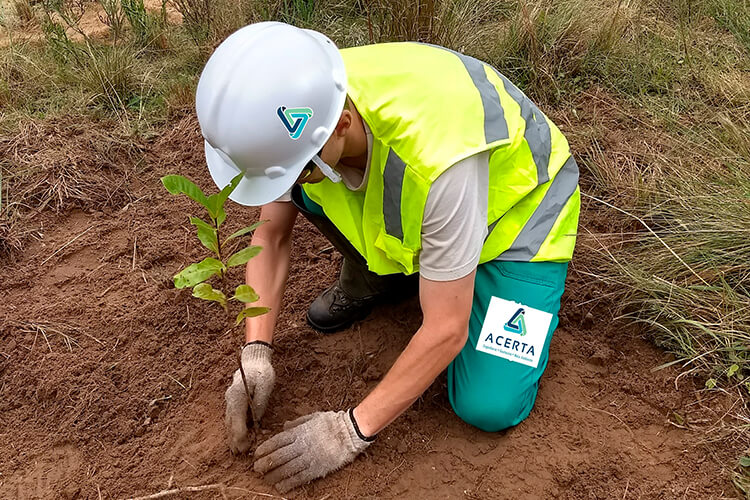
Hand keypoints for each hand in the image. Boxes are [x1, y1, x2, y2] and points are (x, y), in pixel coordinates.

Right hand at [225, 341, 274, 453]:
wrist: (253, 359)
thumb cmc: (261, 371)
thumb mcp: (265, 383)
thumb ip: (260, 400)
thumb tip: (257, 418)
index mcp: (238, 394)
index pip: (237, 417)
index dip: (240, 432)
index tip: (243, 444)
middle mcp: (231, 399)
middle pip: (231, 422)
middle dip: (235, 438)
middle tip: (240, 453)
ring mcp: (230, 400)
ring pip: (229, 421)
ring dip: (232, 435)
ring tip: (236, 450)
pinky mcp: (233, 402)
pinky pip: (231, 418)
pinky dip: (233, 428)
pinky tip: (236, 439)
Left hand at [253, 410, 372, 492]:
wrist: (351, 431)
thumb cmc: (332, 422)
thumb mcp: (313, 417)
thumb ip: (297, 423)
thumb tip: (284, 426)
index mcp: (300, 432)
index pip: (276, 441)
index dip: (264, 449)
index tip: (256, 454)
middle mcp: (302, 445)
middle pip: (278, 456)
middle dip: (265, 464)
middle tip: (256, 469)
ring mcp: (310, 457)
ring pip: (286, 469)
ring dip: (273, 475)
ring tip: (265, 479)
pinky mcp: (318, 468)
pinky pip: (300, 477)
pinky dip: (289, 482)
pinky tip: (280, 486)